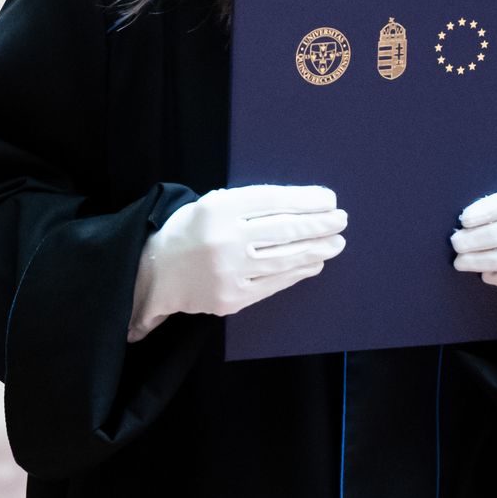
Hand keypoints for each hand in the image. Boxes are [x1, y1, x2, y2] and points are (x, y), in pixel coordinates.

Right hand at [128, 184, 346, 340]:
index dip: (305, 200)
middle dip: (318, 224)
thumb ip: (250, 203)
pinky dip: (298, 272)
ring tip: (336, 242)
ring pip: (284, 259)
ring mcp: (229, 272)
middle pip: (283, 230)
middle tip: (341, 219)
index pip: (273, 201)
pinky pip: (274, 283)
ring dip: (316, 249)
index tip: (329, 199)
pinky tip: (314, 263)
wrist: (155, 273)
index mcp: (218, 209)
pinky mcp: (232, 298)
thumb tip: (302, 204)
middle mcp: (224, 240)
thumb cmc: (191, 231)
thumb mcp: (212, 204)